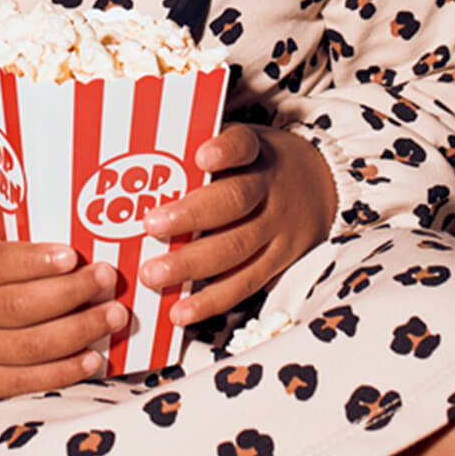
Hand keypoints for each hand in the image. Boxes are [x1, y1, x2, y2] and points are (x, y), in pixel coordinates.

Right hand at [0, 215, 125, 409]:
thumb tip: (38, 200)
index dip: (35, 260)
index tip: (71, 253)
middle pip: (21, 305)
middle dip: (71, 293)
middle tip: (107, 277)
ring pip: (30, 346)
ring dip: (78, 332)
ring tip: (114, 316)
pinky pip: (25, 381)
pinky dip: (62, 372)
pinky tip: (91, 358)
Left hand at [139, 124, 336, 325]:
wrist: (321, 183)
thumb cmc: (254, 164)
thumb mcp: (240, 146)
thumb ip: (197, 152)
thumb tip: (134, 167)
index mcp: (256, 151)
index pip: (243, 144)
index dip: (225, 150)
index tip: (202, 155)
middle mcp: (270, 188)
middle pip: (235, 200)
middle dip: (191, 216)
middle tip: (150, 226)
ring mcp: (278, 227)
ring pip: (237, 248)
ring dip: (192, 265)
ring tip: (153, 275)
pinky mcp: (280, 261)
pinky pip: (245, 284)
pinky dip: (211, 301)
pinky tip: (180, 311)